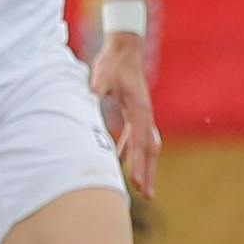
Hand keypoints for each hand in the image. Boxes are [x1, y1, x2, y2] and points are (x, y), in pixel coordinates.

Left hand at [89, 34, 159, 198]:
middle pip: (150, 148)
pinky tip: (121, 161)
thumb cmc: (114, 62)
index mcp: (140, 109)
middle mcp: (145, 114)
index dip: (139, 163)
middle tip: (147, 194)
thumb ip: (99, 86)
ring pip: (146, 145)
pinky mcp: (135, 112)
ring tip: (140, 187)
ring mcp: (141, 114)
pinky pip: (135, 137)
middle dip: (149, 171)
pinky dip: (131, 151)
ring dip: (143, 165)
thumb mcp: (103, 73)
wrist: (124, 49)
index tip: (138, 182)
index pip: (141, 142)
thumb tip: (92, 95)